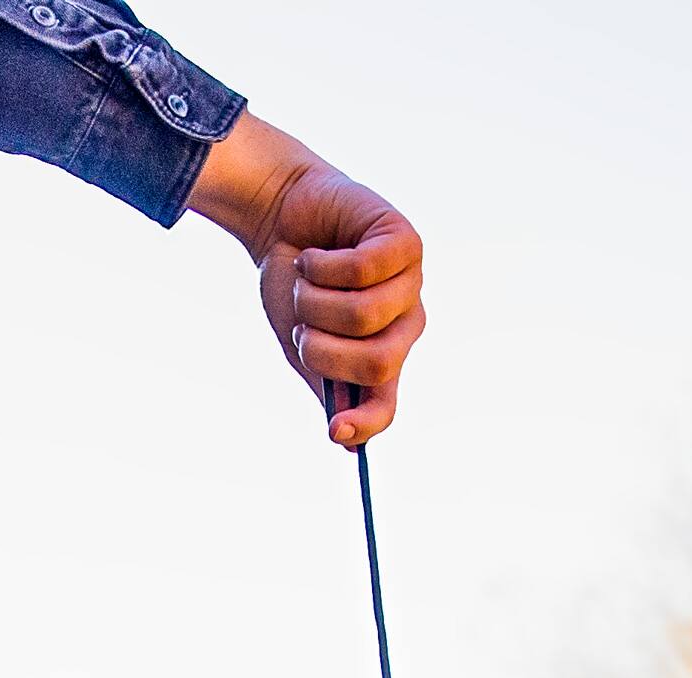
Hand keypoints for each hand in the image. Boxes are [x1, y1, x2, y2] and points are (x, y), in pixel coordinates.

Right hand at [188, 113, 423, 445]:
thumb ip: (326, 386)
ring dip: (314, 301)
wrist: (281, 223)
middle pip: (376, 364)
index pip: (385, 406)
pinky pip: (362, 271)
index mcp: (381, 361)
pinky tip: (314, 255)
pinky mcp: (405, 242)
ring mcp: (410, 284)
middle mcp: (403, 326)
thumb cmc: (294, 288)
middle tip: (302, 324)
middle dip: (321, 349)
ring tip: (306, 280)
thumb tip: (346, 441)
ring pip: (363, 316)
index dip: (365, 423)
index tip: (333, 429)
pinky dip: (321, 265)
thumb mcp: (304, 345)